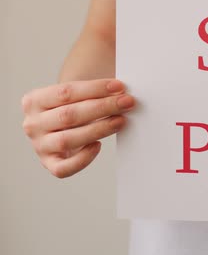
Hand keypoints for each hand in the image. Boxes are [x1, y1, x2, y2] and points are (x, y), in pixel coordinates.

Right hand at [21, 79, 135, 177]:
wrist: (63, 124)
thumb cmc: (74, 106)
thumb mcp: (77, 93)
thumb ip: (93, 90)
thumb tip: (121, 89)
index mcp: (33, 100)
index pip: (65, 92)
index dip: (95, 89)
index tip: (119, 86)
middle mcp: (32, 124)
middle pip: (69, 115)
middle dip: (102, 107)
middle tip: (127, 102)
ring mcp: (40, 146)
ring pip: (67, 140)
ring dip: (98, 129)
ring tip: (120, 120)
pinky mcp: (50, 164)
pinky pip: (64, 168)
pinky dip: (82, 159)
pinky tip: (98, 145)